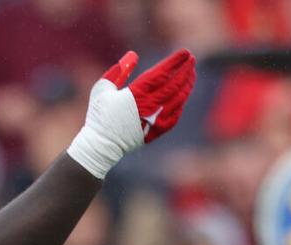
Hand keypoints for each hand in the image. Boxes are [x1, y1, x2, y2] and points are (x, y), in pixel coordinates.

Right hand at [67, 49, 196, 178]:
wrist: (101, 145)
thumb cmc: (99, 116)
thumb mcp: (101, 89)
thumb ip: (117, 72)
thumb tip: (132, 56)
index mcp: (136, 94)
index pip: (162, 72)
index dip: (175, 61)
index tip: (185, 52)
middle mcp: (149, 105)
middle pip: (175, 83)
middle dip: (186, 69)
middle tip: (191, 60)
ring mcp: (156, 119)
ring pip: (179, 97)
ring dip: (187, 83)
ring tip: (191, 73)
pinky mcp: (158, 130)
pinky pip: (176, 113)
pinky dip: (181, 102)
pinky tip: (183, 94)